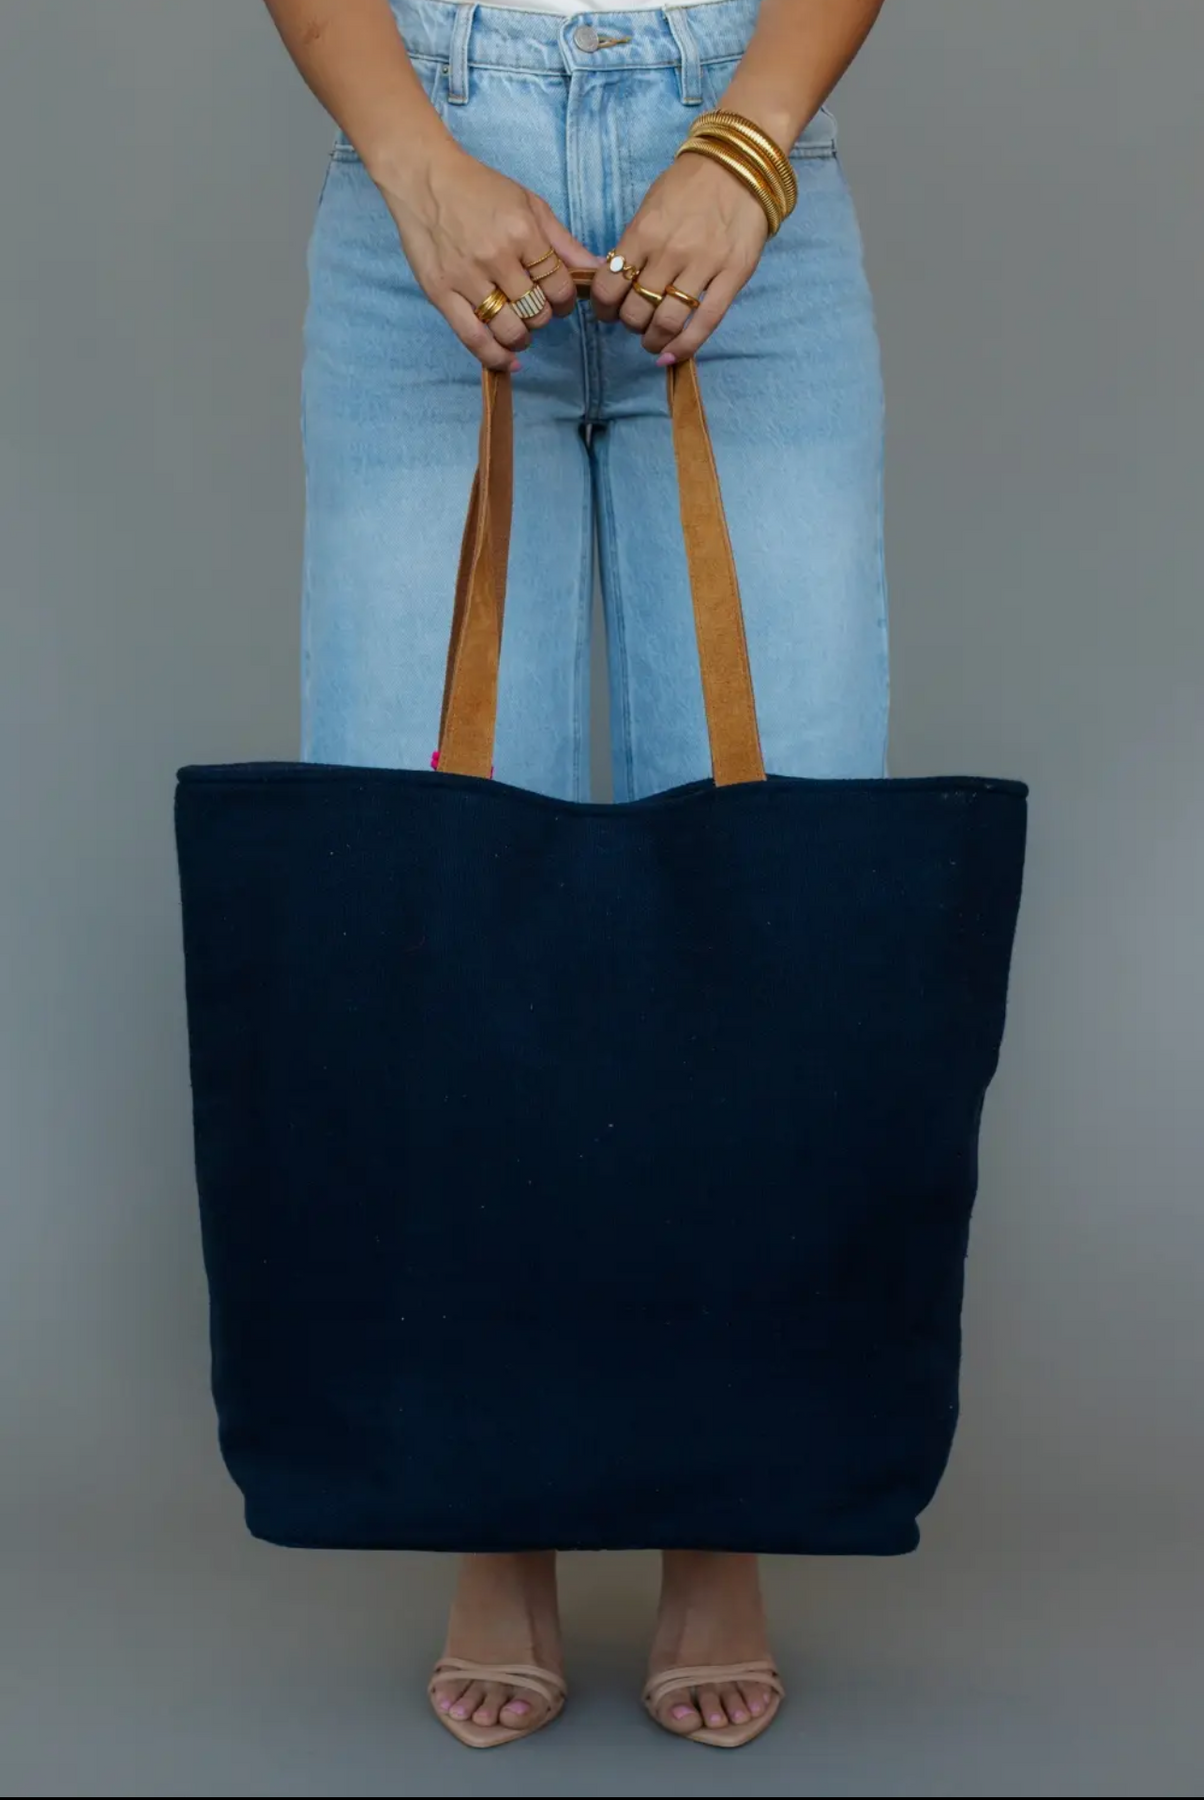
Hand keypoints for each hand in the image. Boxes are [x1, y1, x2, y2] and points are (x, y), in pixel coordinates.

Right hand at [377, 143, 599, 370]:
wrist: (424, 177)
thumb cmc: (480, 188)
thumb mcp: (530, 204)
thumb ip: (562, 241)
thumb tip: (598, 268)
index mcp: (522, 232)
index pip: (559, 286)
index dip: (565, 300)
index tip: (559, 299)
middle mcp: (496, 257)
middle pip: (536, 311)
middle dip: (542, 316)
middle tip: (535, 308)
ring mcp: (466, 277)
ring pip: (509, 329)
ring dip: (522, 338)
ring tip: (520, 331)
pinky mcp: (441, 292)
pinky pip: (473, 338)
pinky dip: (494, 356)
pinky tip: (507, 360)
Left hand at [591, 152, 770, 361]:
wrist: (739, 163)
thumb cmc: (690, 185)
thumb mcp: (650, 207)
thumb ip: (634, 245)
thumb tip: (615, 279)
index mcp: (644, 233)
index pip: (608, 287)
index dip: (603, 308)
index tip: (608, 312)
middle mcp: (669, 252)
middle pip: (635, 310)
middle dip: (629, 324)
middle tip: (635, 322)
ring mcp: (703, 265)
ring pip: (666, 321)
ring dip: (653, 340)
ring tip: (653, 341)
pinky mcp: (732, 276)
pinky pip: (705, 323)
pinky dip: (684, 347)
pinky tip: (671, 356)